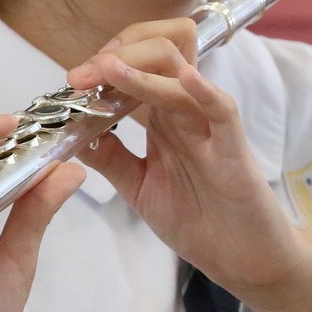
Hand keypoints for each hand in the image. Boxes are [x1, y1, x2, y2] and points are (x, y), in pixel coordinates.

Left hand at [68, 22, 311, 294]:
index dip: (103, 61)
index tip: (72, 80)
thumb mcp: (138, 187)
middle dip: (118, 53)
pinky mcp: (233, 151)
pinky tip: (184, 77)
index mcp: (163, 117)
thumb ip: (110, 157)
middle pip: (159, 53)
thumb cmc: (198, 220)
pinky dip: (203, 90)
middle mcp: (186, 113)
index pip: (137, 64)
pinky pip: (222, 111)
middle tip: (80, 75)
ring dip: (141, 67)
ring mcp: (210, 128)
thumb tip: (70, 130)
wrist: (241, 258)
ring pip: (182, 73)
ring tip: (107, 70)